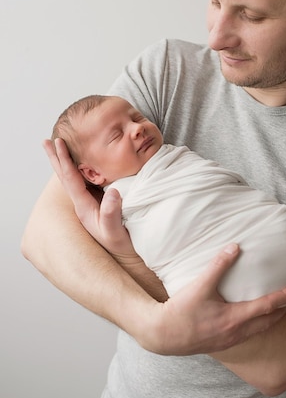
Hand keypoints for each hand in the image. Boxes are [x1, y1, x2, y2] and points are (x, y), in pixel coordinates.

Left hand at [43, 138, 135, 257]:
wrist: (126, 255)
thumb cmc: (121, 244)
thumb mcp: (115, 232)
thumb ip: (112, 213)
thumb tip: (112, 192)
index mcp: (84, 207)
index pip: (70, 179)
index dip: (64, 160)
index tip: (58, 143)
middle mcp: (83, 203)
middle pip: (65, 176)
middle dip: (56, 158)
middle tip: (47, 141)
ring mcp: (90, 202)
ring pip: (73, 177)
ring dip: (65, 162)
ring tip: (59, 148)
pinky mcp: (99, 202)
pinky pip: (85, 181)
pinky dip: (80, 168)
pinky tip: (82, 162)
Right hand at [143, 243, 285, 354]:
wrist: (163, 335)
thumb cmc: (182, 310)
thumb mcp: (200, 285)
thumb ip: (219, 265)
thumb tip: (234, 246)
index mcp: (234, 318)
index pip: (266, 307)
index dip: (282, 298)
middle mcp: (236, 332)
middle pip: (268, 322)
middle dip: (282, 311)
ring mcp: (229, 340)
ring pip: (258, 331)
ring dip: (271, 320)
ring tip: (278, 310)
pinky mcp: (222, 344)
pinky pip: (247, 335)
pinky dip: (257, 326)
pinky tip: (253, 321)